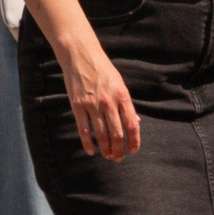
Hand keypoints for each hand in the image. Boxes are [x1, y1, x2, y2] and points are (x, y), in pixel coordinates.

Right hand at [59, 37, 140, 159]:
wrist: (80, 56)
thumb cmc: (103, 70)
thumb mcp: (120, 84)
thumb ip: (127, 105)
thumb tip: (135, 123)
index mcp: (122, 96)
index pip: (132, 125)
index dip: (134, 141)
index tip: (133, 151)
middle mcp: (108, 102)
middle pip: (117, 133)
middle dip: (119, 150)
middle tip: (119, 158)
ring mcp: (92, 105)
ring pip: (101, 134)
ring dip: (105, 149)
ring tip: (108, 156)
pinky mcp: (77, 106)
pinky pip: (84, 129)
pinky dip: (88, 143)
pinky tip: (91, 150)